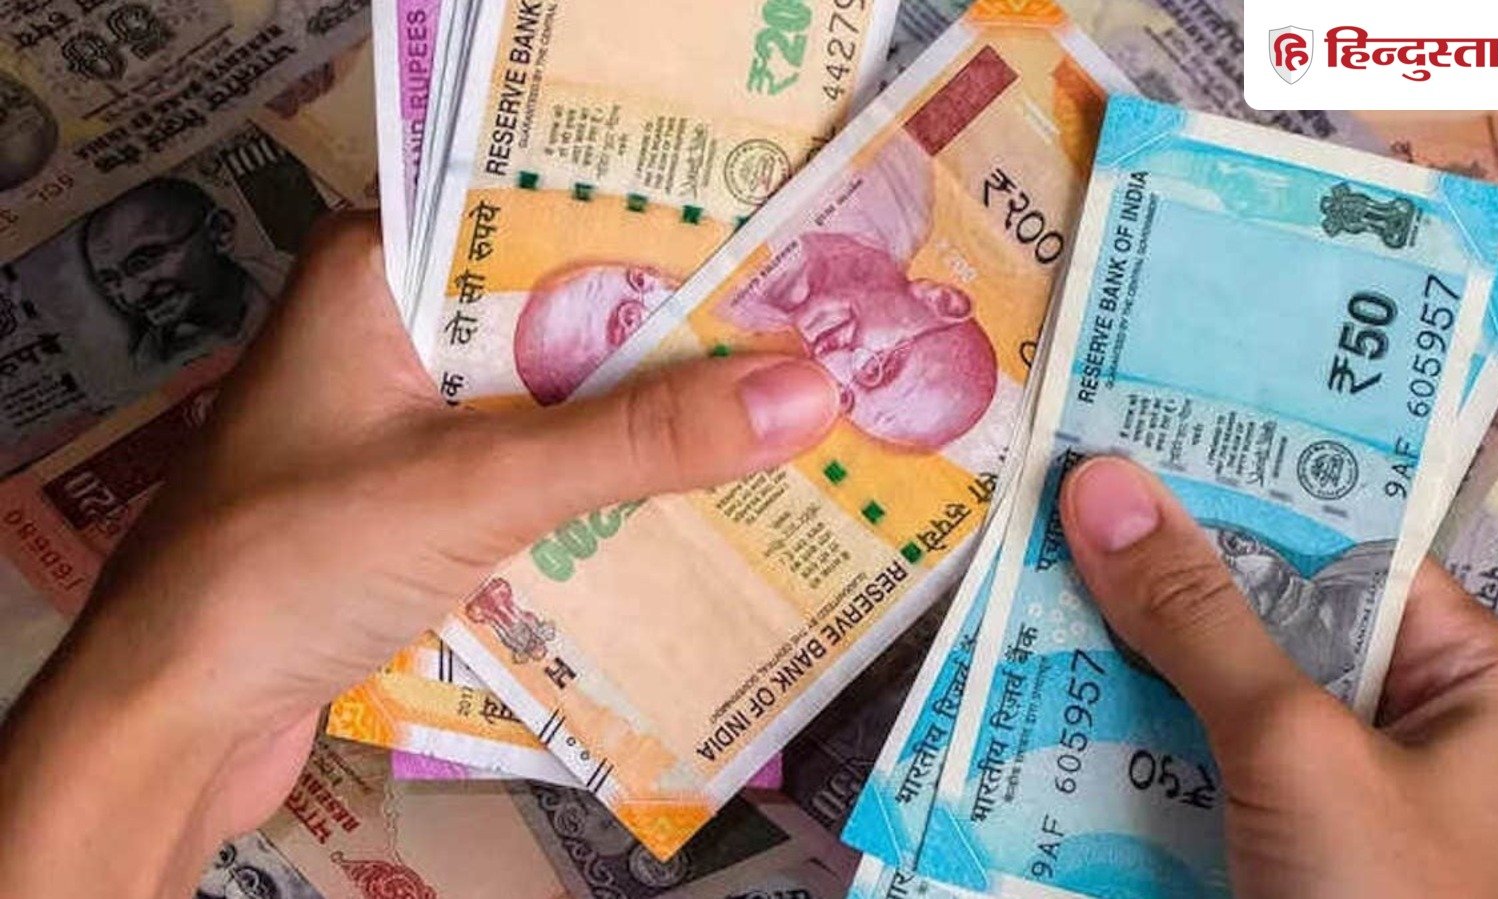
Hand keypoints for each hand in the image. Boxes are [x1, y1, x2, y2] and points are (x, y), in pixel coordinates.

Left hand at [0, 213, 839, 896]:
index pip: (540, 213)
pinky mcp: (409, 499)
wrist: (172, 715)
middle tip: (801, 341)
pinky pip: (526, 469)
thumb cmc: (291, 564)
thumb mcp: (478, 484)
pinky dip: (594, 485)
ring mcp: (395, 418)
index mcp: (373, 271)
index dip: (659, 230)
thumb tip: (808, 391)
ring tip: (774, 414)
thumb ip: (637, 440)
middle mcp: (385, 327)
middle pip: (556, 312)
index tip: (772, 252)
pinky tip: (686, 498)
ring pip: (548, 398)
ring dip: (638, 421)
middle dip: (667, 339)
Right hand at [1058, 456, 1497, 898]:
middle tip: (1052, 482)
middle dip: (1157, 561)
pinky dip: (1107, 719)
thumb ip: (1199, 617)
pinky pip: (1171, 751)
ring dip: (1116, 639)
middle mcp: (1388, 712)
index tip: (1133, 413)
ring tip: (1019, 556)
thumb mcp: (1295, 745)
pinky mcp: (1244, 835)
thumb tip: (1100, 483)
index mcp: (1459, 672)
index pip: (1341, 540)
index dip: (1239, 477)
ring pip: (1201, 679)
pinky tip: (1031, 671)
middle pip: (1260, 608)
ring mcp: (1310, 781)